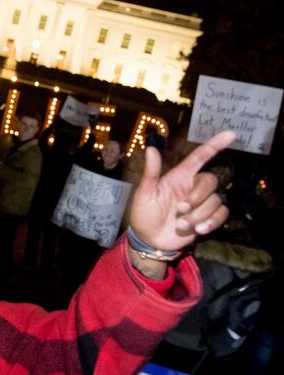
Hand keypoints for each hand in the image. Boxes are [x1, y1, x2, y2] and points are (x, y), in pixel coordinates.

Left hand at [129, 130, 235, 252]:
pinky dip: (211, 222)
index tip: (230, 134)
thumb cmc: (144, 214)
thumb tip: (150, 148)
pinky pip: (222, 214)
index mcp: (179, 177)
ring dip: (198, 215)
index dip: (215, 145)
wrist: (149, 240)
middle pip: (210, 181)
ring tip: (181, 224)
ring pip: (215, 200)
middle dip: (197, 197)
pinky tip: (198, 230)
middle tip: (179, 210)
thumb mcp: (144, 193)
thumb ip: (151, 173)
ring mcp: (201, 203)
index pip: (200, 157)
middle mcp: (192, 187)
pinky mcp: (207, 217)